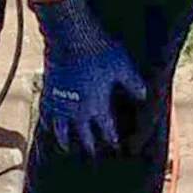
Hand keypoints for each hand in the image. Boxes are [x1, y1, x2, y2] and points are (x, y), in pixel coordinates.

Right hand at [32, 0, 146, 153]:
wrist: (71, 36)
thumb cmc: (99, 50)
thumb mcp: (123, 66)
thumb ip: (133, 83)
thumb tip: (145, 96)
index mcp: (98, 105)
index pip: (107, 130)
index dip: (112, 139)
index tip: (116, 148)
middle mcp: (79, 110)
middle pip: (84, 135)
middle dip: (90, 146)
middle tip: (92, 156)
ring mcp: (62, 103)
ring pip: (62, 129)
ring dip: (65, 140)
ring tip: (67, 147)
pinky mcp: (49, 93)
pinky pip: (47, 114)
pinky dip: (48, 123)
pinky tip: (48, 127)